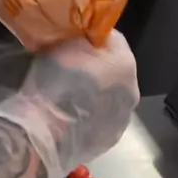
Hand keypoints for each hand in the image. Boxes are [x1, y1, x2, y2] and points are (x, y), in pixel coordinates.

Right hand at [0, 30, 139, 177]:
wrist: (45, 131)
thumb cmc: (57, 81)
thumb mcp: (68, 43)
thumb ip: (83, 37)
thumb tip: (85, 38)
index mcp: (125, 64)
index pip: (114, 40)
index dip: (93, 38)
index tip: (76, 41)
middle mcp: (132, 93)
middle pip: (115, 71)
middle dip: (97, 67)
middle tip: (72, 68)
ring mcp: (122, 120)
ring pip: (110, 97)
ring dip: (96, 93)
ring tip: (72, 95)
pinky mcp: (109, 141)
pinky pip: (102, 120)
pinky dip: (91, 115)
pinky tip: (73, 115)